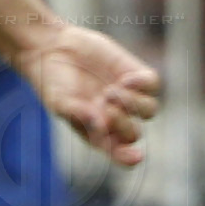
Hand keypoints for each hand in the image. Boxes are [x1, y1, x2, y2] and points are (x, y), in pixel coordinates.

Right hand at [12, 23, 161, 165]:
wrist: (53, 48)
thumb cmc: (52, 81)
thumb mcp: (58, 101)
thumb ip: (77, 113)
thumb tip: (101, 124)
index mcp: (96, 132)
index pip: (118, 152)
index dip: (128, 157)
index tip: (135, 156)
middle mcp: (115, 117)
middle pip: (133, 133)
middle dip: (122, 122)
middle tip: (103, 105)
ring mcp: (126, 96)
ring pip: (149, 110)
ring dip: (133, 104)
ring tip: (111, 90)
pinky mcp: (133, 73)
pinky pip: (152, 84)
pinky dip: (142, 84)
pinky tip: (125, 78)